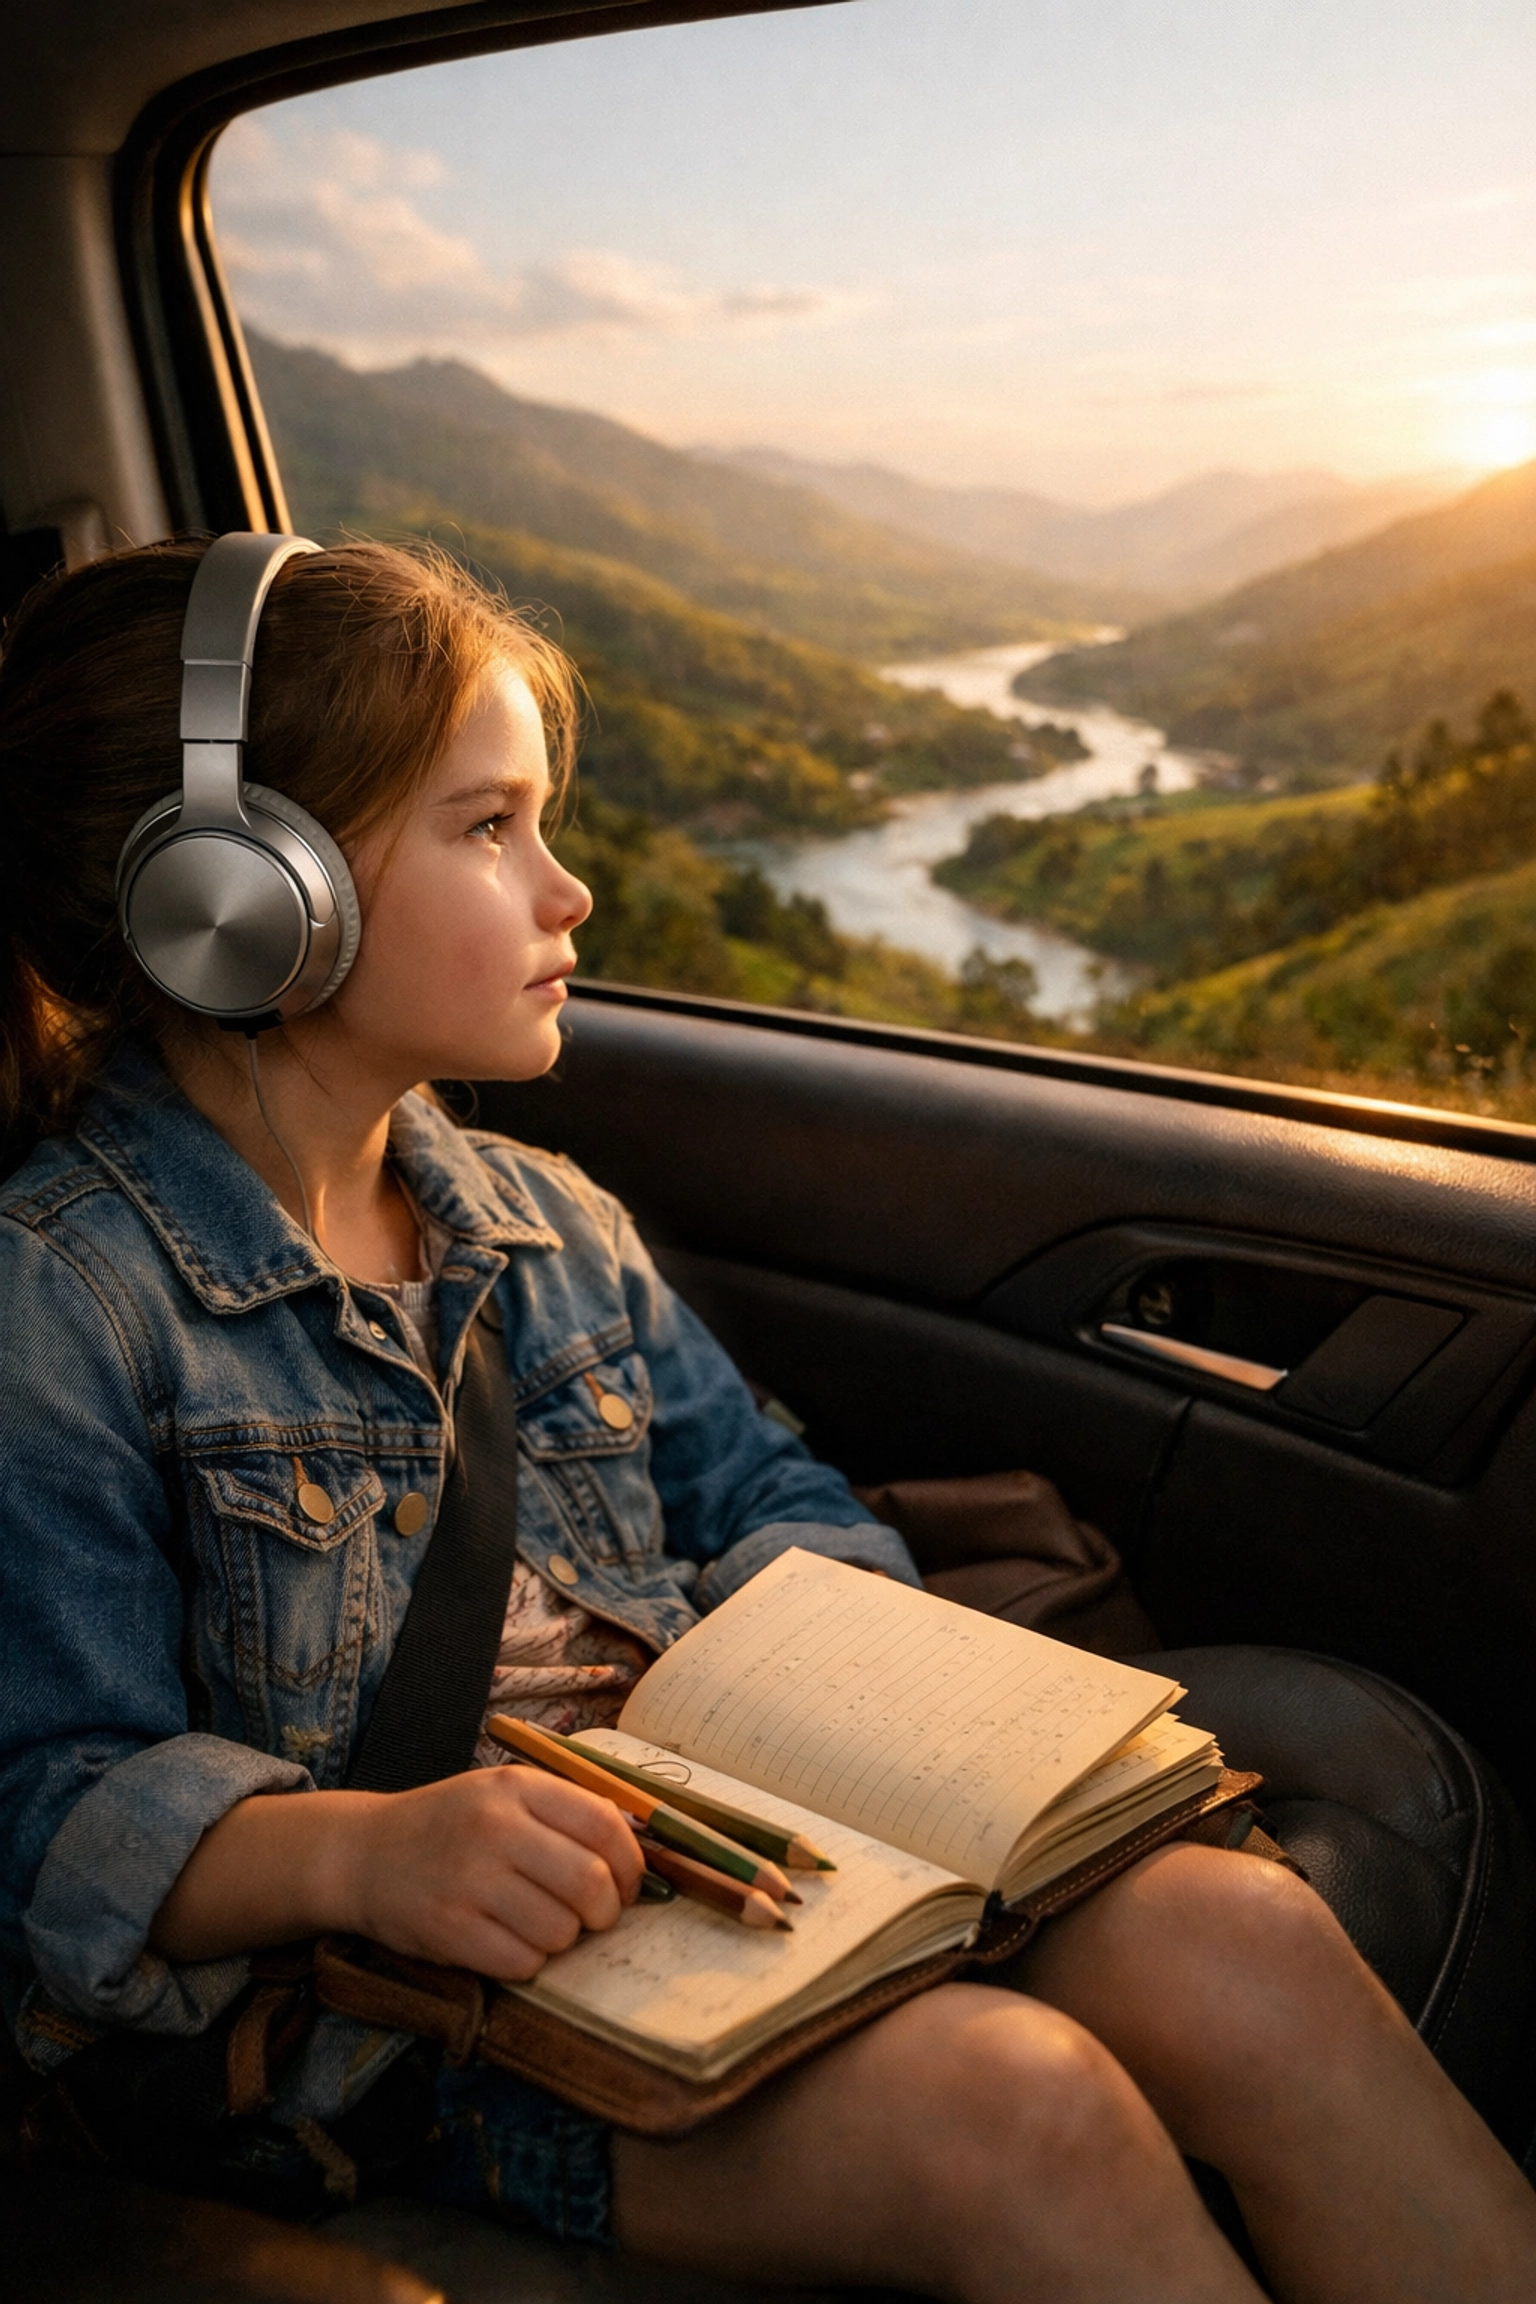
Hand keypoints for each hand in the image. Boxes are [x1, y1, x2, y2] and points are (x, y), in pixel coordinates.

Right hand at [340, 1765, 644, 1979]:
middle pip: (590, 1884)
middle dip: (603, 1912)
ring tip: (535, 1924)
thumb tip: (638, 1858)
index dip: (631, 1865)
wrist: (362, 1854)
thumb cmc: (448, 1826)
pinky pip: (522, 1963)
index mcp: (517, 1787)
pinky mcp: (449, 1929)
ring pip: (560, 1930)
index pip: (606, 1825)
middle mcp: (495, 1828)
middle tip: (590, 1918)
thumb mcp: (502, 1795)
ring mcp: (470, 1879)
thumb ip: (564, 1814)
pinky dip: (526, 1963)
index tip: (627, 1886)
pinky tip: (505, 1942)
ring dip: (561, 1940)